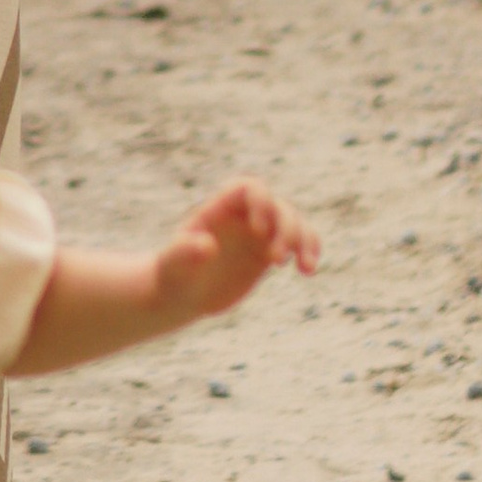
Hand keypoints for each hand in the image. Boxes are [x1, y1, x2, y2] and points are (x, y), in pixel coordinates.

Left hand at [150, 181, 320, 323]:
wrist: (182, 293)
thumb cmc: (173, 274)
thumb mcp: (174, 264)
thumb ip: (185, 252)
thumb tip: (207, 245)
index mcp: (219, 208)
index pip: (249, 188)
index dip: (261, 203)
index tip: (259, 232)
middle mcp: (243, 216)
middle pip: (277, 205)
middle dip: (285, 229)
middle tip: (277, 261)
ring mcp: (258, 233)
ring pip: (293, 222)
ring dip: (305, 240)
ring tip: (306, 268)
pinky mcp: (268, 252)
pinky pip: (298, 243)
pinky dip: (309, 251)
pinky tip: (307, 271)